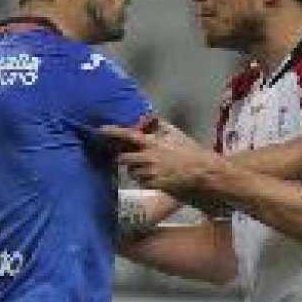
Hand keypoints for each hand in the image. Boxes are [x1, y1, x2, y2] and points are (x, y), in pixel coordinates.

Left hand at [99, 123, 224, 192]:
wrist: (202, 172)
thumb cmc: (189, 151)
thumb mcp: (175, 133)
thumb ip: (159, 124)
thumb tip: (146, 116)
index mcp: (152, 143)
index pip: (127, 135)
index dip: (112, 132)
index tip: (100, 130)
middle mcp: (148, 158)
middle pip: (122, 158)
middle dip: (122, 157)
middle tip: (127, 155)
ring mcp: (149, 172)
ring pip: (131, 171)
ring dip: (134, 168)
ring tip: (147, 166)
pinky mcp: (153, 184)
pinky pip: (140, 181)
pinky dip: (143, 178)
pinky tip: (155, 175)